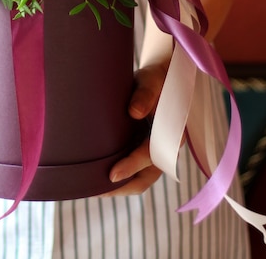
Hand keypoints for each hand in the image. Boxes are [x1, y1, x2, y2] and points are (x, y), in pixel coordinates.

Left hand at [102, 64, 166, 195]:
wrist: (162, 75)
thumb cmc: (156, 77)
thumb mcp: (152, 80)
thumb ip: (145, 94)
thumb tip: (134, 112)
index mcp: (172, 132)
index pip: (150, 155)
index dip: (131, 166)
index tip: (111, 175)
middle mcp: (166, 147)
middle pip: (147, 177)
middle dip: (123, 186)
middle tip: (96, 189)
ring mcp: (156, 151)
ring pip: (141, 178)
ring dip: (120, 186)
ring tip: (93, 187)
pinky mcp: (146, 148)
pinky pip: (136, 171)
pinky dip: (121, 176)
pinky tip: (99, 176)